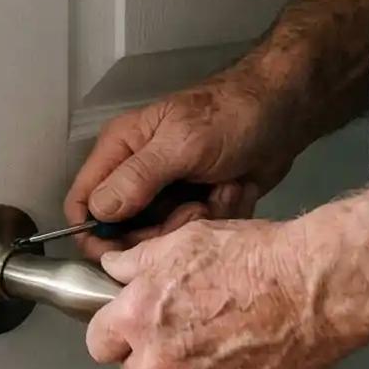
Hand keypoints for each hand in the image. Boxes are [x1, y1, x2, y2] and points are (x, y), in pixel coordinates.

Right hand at [64, 77, 300, 256]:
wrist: (284, 113)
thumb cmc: (230, 116)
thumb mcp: (182, 144)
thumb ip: (138, 178)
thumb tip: (97, 211)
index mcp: (120, 151)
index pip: (83, 202)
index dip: (93, 234)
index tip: (122, 254)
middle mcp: (137, 175)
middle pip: (125, 232)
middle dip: (161, 231)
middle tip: (193, 208)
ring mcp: (169, 193)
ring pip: (164, 238)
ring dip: (196, 222)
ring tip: (220, 191)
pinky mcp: (198, 206)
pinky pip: (196, 235)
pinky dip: (218, 218)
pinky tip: (234, 191)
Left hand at [86, 219, 357, 368]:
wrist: (316, 290)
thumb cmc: (259, 262)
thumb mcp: (186, 240)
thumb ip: (137, 261)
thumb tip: (115, 267)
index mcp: (140, 318)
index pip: (99, 343)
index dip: (115, 331)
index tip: (130, 327)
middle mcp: (162, 362)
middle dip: (152, 354)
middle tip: (186, 327)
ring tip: (222, 341)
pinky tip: (244, 359)